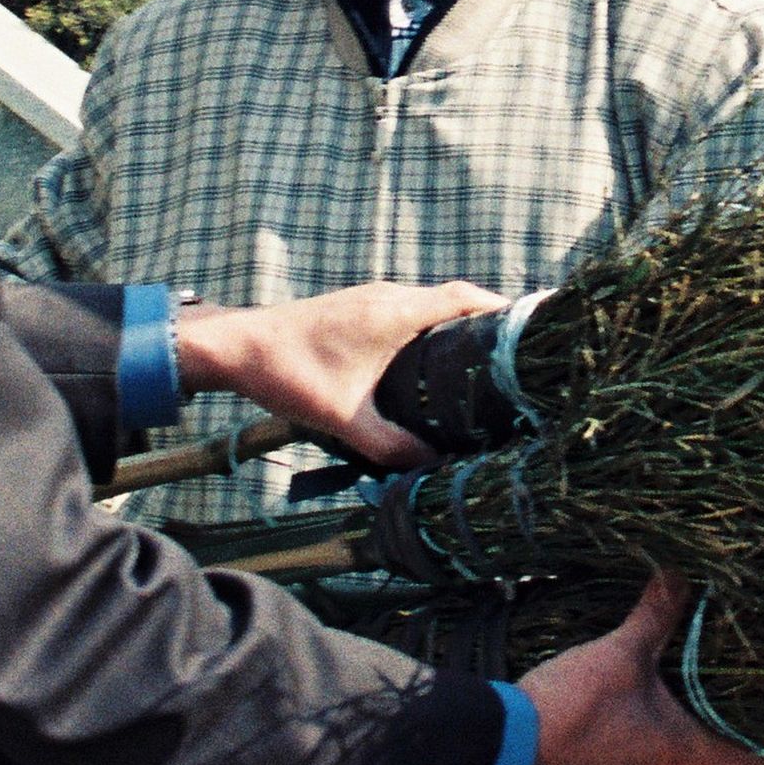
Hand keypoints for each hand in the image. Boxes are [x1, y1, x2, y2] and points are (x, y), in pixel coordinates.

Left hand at [173, 281, 504, 471]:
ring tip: (480, 368)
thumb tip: (433, 467)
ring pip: (429, 308)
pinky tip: (429, 368)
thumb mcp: (343, 419)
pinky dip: (428, 333)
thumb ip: (390, 446)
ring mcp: (370, 300)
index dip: (502, 310)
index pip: (465, 298)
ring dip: (455, 330)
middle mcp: (388, 297)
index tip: (530, 331)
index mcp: (395, 312)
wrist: (233, 348)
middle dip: (486, 327)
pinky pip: (408, 314)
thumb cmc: (287, 375)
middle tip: (514, 362)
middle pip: (454, 301)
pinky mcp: (355, 310)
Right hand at [520, 574, 763, 764]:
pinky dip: (682, 726)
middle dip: (755, 737)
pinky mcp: (618, 761)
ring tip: (733, 691)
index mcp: (685, 753)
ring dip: (717, 731)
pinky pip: (665, 749)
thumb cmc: (574, 710)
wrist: (512, 744)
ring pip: (697, 758)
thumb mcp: (621, 654)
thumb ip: (657, 613)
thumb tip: (682, 571)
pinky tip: (676, 693)